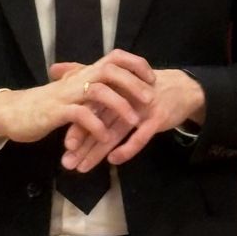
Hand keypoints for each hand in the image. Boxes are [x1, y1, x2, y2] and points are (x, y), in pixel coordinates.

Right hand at [0, 48, 155, 144]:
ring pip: (98, 91)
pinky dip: (96, 125)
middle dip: (132, 82)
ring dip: (119, 104)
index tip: (151, 76)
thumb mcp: (70, 90)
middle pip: (110, 70)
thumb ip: (89, 84)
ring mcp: (67, 94)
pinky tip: (106, 136)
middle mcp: (77, 79)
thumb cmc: (45, 104)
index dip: (134, 64)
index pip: (113, 57)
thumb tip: (112, 80)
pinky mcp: (57, 112)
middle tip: (150, 97)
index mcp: (83, 73)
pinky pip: (80, 115)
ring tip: (134, 120)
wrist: (13, 113)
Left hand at [57, 67, 205, 171]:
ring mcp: (140, 108)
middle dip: (82, 142)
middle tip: (67, 161)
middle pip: (99, 121)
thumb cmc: (145, 86)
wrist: (183, 87)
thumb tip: (53, 67)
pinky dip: (127, 148)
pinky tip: (113, 160)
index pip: (90, 107)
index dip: (77, 124)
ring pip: (114, 131)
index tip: (64, 145)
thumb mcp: (117, 79)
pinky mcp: (157, 118)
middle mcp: (123, 97)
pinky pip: (140, 136)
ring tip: (82, 167)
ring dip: (97, 151)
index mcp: (111, 87)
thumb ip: (85, 72)